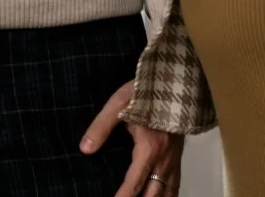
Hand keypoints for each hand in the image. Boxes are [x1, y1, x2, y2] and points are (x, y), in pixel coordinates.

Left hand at [79, 80, 183, 196]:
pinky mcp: (178, 156)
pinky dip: (170, 195)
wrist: (174, 79)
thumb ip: (101, 127)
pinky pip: (176, 183)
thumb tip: (85, 149)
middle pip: (154, 193)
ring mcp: (174, 159)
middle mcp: (164, 159)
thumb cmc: (144, 92)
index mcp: (149, 149)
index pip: (134, 183)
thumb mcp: (118, 104)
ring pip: (169, 192)